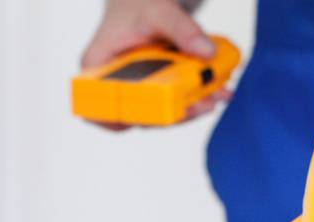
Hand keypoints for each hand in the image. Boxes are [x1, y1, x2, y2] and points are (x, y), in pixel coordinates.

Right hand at [80, 0, 232, 131]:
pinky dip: (192, 97)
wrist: (141, 0)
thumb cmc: (137, 4)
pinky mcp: (152, 90)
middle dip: (176, 113)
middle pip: (141, 115)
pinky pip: (170, 101)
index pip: (109, 108)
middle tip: (205, 104)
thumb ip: (183, 30)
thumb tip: (208, 53)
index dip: (137, 117)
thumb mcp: (159, 11)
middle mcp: (111, 85)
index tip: (166, 114)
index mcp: (97, 68)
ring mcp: (133, 90)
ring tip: (216, 95)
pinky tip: (214, 89)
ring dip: (189, 108)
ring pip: (159, 112)